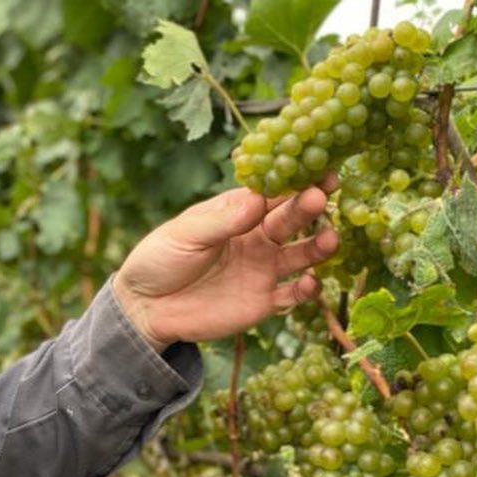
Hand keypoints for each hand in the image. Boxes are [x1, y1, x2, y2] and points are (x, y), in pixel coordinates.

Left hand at [112, 175, 338, 351]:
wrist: (146, 308)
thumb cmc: (161, 259)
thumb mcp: (185, 235)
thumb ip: (222, 221)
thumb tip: (257, 199)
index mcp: (237, 212)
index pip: (270, 192)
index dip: (293, 180)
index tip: (316, 168)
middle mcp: (256, 237)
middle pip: (289, 219)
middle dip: (307, 207)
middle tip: (321, 197)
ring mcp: (263, 269)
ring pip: (300, 255)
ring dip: (317, 247)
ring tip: (331, 240)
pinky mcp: (263, 302)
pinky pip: (292, 295)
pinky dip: (306, 290)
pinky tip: (312, 283)